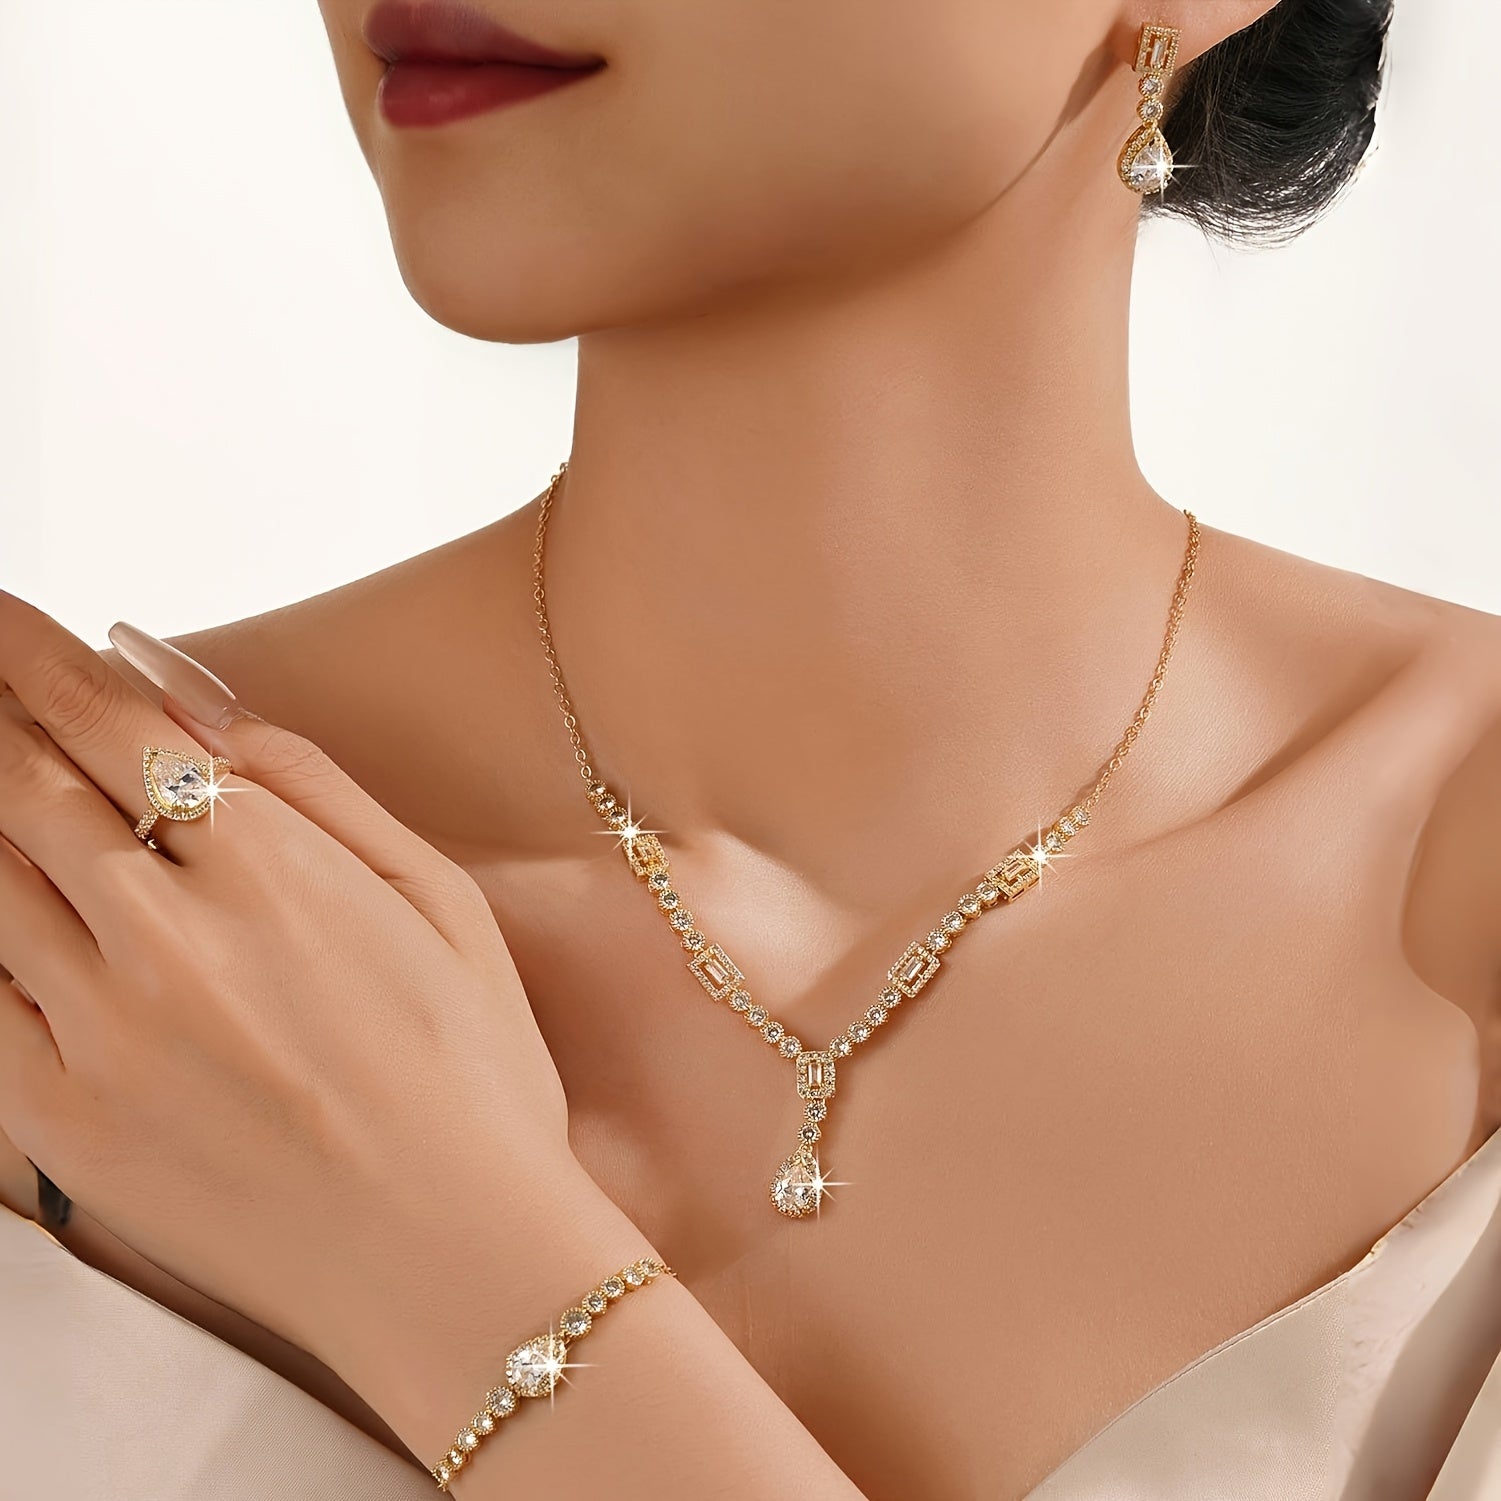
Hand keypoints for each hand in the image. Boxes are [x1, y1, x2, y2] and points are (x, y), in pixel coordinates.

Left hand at [0, 591, 577, 1373]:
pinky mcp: (60, 1121)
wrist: (451, 1260)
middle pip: (27, 785)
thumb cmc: (472, 1078)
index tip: (4, 620)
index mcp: (271, 866)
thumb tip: (208, 710)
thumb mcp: (440, 903)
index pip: (116, 726)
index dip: (42, 660)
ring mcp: (100, 1030)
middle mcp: (167, 934)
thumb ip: (320, 790)